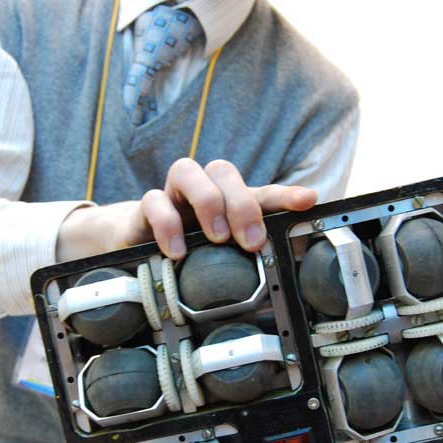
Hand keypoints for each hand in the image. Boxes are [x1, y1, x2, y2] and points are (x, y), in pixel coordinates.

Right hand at [57, 157, 316, 261]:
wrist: (134, 249)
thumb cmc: (188, 254)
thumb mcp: (221, 258)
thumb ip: (248, 257)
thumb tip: (286, 271)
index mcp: (228, 202)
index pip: (261, 191)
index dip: (285, 194)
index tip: (308, 201)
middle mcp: (202, 191)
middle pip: (223, 171)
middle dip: (241, 203)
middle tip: (251, 240)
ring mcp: (172, 196)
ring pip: (187, 170)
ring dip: (207, 201)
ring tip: (216, 238)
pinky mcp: (143, 210)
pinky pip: (153, 202)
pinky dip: (167, 224)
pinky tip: (176, 252)